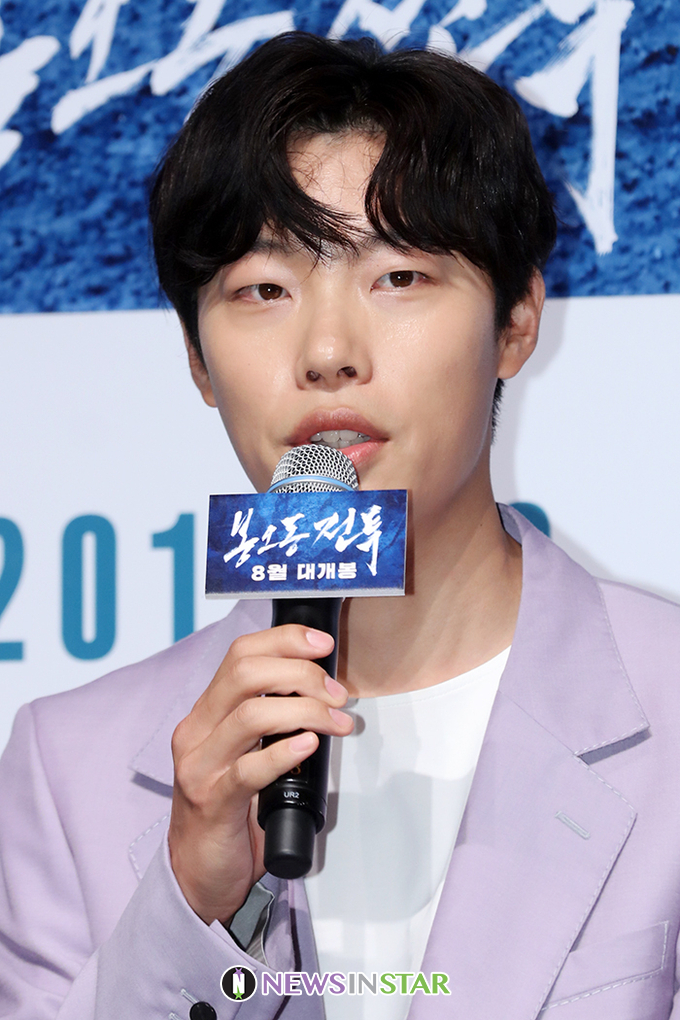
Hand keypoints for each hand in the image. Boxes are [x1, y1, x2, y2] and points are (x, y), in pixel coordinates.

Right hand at [168, 625, 352, 924]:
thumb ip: (272, 722)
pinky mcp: (212, 803)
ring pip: (251, 716)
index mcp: (206, 712)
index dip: (285, 640)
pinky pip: (249, 769)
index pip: (240, 653)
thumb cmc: (231, 810)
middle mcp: (196, 731)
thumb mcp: (246, 753)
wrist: (200, 875)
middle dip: (301, 673)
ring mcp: (200, 767)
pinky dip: (285, 752)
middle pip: (244, 673)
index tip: (324, 645)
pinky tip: (310, 746)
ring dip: (306, 711)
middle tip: (337, 694)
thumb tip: (326, 691)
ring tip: (337, 723)